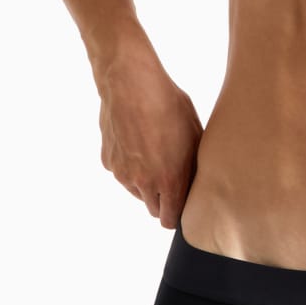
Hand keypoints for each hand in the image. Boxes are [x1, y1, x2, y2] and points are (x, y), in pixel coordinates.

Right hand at [97, 56, 203, 228]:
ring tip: (155, 153)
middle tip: (172, 176)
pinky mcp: (108, 162)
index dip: (178, 215)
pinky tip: (138, 142)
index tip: (183, 205)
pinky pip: (123, 174)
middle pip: (154, 209)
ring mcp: (122, 174)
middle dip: (164, 199)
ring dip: (146, 183)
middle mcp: (142, 183)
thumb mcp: (194, 134)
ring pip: (137, 192)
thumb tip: (197, 182)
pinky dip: (130, 166)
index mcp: (168, 180)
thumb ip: (194, 166)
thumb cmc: (168, 105)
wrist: (130, 83)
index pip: (170, 221)